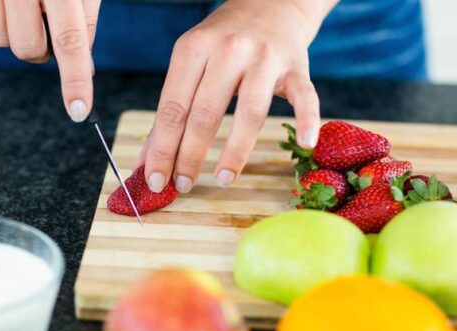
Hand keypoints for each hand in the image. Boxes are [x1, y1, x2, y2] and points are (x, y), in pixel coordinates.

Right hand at [0, 0, 99, 120]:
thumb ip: (84, 16)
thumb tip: (83, 64)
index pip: (70, 40)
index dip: (74, 80)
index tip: (78, 110)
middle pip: (27, 49)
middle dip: (40, 49)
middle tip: (46, 28)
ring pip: (0, 39)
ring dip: (14, 30)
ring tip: (22, 2)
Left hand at [139, 0, 335, 192]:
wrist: (271, 3)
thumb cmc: (223, 42)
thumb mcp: (190, 63)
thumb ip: (171, 110)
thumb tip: (149, 160)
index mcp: (194, 48)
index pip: (173, 107)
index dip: (163, 148)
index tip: (156, 179)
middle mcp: (229, 50)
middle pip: (206, 113)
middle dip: (190, 155)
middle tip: (183, 186)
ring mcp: (265, 58)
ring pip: (250, 111)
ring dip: (235, 151)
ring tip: (222, 180)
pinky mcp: (297, 66)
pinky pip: (305, 97)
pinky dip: (307, 120)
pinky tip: (305, 144)